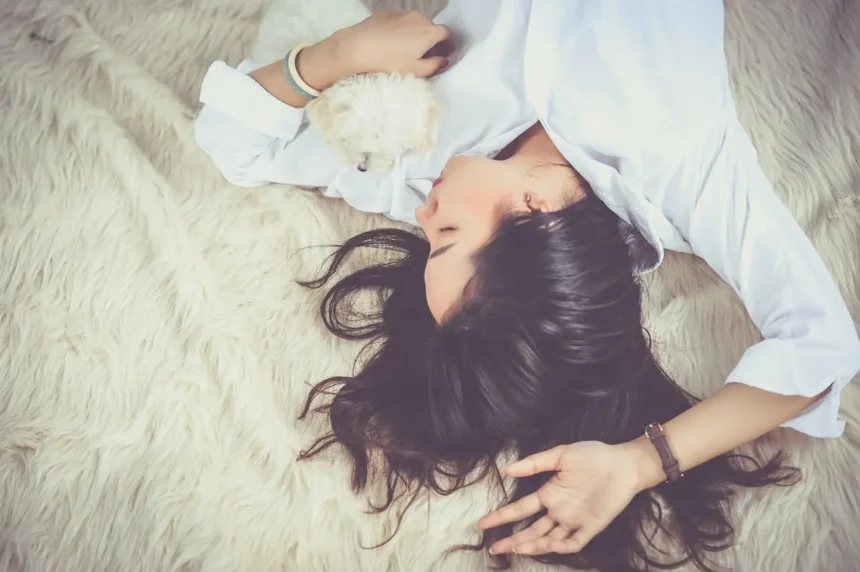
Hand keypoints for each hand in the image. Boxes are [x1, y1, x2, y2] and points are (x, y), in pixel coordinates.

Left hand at [328, 11, 450, 77]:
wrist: (358, 47)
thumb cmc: (389, 61)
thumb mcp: (415, 70)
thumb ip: (434, 65)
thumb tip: (444, 61)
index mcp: (428, 32)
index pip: (446, 33)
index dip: (444, 43)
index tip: (438, 52)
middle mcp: (418, 18)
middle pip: (429, 27)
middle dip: (426, 39)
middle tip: (416, 55)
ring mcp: (401, 13)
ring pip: (413, 23)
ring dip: (411, 33)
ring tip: (399, 49)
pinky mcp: (386, 13)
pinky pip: (398, 21)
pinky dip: (397, 29)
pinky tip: (387, 42)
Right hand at [477, 441, 653, 555]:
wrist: (624, 464)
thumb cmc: (593, 456)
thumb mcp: (561, 454)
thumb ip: (536, 463)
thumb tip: (509, 469)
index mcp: (549, 493)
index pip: (521, 509)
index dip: (502, 517)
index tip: (483, 523)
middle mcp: (558, 510)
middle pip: (531, 529)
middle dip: (512, 539)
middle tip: (494, 547)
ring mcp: (574, 520)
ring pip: (549, 539)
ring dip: (532, 544)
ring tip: (514, 548)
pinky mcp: (591, 527)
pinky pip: (573, 542)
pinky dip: (561, 546)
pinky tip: (548, 546)